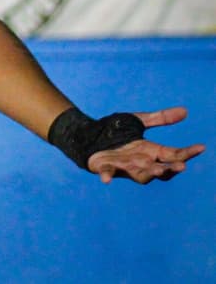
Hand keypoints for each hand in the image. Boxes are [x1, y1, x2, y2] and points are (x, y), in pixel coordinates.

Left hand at [87, 107, 204, 183]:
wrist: (89, 136)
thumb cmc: (115, 131)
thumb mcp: (139, 121)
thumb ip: (160, 118)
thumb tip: (185, 111)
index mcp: (149, 150)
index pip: (172, 154)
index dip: (187, 152)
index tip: (201, 147)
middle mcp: (140, 161)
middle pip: (160, 169)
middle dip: (170, 168)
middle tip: (181, 166)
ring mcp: (123, 166)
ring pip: (140, 174)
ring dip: (149, 173)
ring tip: (158, 170)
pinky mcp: (105, 166)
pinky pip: (108, 173)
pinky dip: (107, 175)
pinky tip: (106, 179)